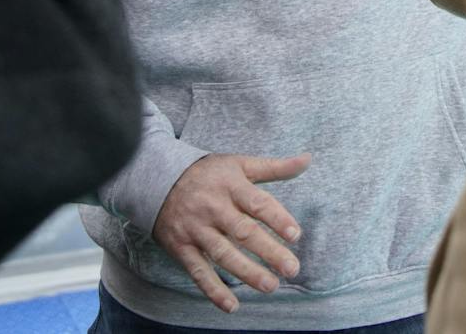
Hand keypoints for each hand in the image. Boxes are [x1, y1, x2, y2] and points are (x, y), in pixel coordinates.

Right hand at [152, 152, 310, 313]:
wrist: (157, 178)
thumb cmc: (208, 174)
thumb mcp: (240, 165)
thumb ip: (274, 168)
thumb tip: (308, 160)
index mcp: (231, 186)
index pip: (257, 203)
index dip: (277, 218)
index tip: (295, 235)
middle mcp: (214, 207)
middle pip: (243, 231)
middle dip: (269, 251)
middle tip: (292, 269)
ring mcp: (196, 229)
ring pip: (223, 253)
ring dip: (247, 272)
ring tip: (270, 286)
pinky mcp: (182, 247)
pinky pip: (198, 271)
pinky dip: (213, 290)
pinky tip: (231, 305)